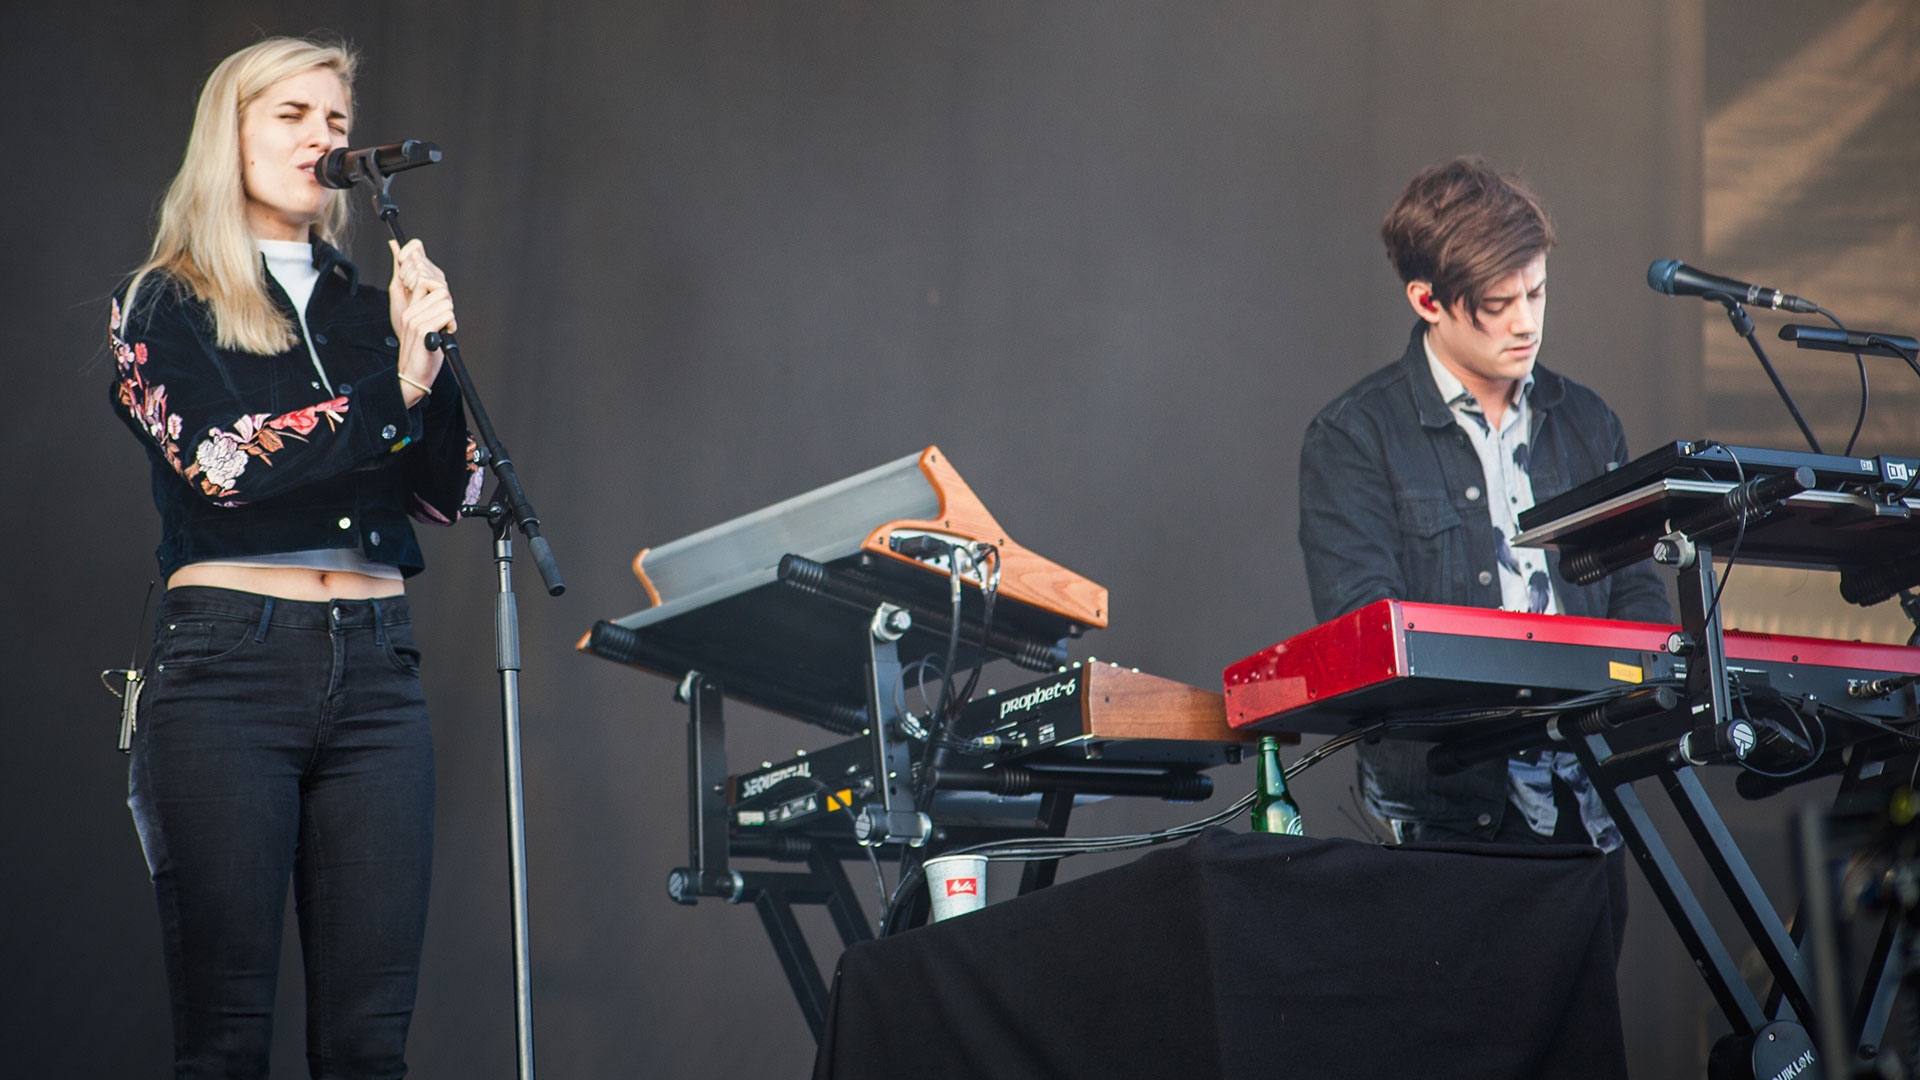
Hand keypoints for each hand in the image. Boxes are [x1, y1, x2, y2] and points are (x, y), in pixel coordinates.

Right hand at [389, 238, 456, 405]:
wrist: (412, 376)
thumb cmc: (422, 350)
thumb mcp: (422, 323)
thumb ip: (424, 303)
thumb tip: (421, 284)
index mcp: (409, 306)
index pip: (424, 276)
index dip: (439, 287)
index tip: (443, 308)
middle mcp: (409, 309)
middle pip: (439, 286)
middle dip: (448, 302)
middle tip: (446, 319)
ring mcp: (414, 318)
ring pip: (445, 299)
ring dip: (451, 315)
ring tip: (444, 329)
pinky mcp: (422, 329)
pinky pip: (446, 313)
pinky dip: (451, 324)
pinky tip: (446, 333)